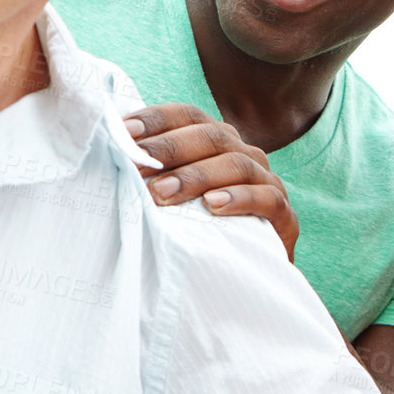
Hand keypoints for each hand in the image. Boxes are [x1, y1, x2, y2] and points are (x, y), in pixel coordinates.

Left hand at [125, 105, 298, 260]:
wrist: (246, 276)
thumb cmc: (202, 232)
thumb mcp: (175, 201)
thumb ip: (153, 176)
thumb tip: (109, 156)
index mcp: (219, 143)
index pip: (189, 116)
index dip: (157, 119)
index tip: (124, 131)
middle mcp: (245, 154)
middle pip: (211, 136)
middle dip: (169, 150)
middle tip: (135, 166)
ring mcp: (268, 182)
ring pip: (236, 164)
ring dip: (196, 176)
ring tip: (162, 194)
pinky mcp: (284, 216)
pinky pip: (266, 199)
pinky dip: (239, 199)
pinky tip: (212, 206)